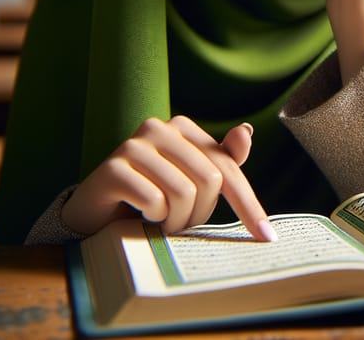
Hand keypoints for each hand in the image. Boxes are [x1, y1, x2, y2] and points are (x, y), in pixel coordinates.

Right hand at [61, 117, 275, 240]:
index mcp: (183, 127)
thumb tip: (246, 131)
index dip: (248, 204)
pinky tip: (140, 214)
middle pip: (209, 180)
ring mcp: (134, 144)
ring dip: (176, 220)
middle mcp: (159, 127)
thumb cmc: (152, 194)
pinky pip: (154, 201)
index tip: (267, 236)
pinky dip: (153, 218)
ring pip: (183, 193)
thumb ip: (222, 159)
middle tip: (181, 223)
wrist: (97, 212)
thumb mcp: (192, 180)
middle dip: (201, 213)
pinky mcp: (113, 167)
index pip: (228, 166)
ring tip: (160, 221)